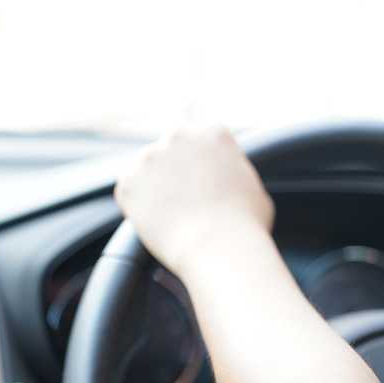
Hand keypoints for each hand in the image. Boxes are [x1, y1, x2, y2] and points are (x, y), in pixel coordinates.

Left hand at [114, 125, 273, 277]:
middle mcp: (178, 136)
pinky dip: (140, 207)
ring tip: (177, 216)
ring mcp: (148, 157)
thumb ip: (235, 174)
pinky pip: (130, 192)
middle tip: (189, 199)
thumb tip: (229, 180)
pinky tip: (161, 222)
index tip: (207, 183)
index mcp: (213, 132)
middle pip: (172, 149)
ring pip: (148, 170)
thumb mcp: (255, 188)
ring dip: (156, 187)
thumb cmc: (246, 225)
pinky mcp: (127, 182)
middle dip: (177, 169)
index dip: (205, 163)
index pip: (204, 139)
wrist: (220, 250)